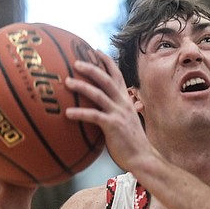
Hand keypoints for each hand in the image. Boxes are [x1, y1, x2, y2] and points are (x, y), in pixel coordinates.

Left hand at [65, 51, 156, 173]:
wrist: (143, 158)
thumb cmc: (130, 143)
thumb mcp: (124, 122)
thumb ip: (114, 112)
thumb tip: (99, 110)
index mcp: (125, 100)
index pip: (117, 75)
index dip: (106, 61)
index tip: (95, 50)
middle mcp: (123, 103)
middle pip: (106, 79)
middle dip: (92, 68)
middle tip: (76, 62)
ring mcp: (118, 113)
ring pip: (99, 94)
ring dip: (82, 87)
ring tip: (66, 82)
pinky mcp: (113, 126)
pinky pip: (94, 116)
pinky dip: (80, 113)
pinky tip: (67, 113)